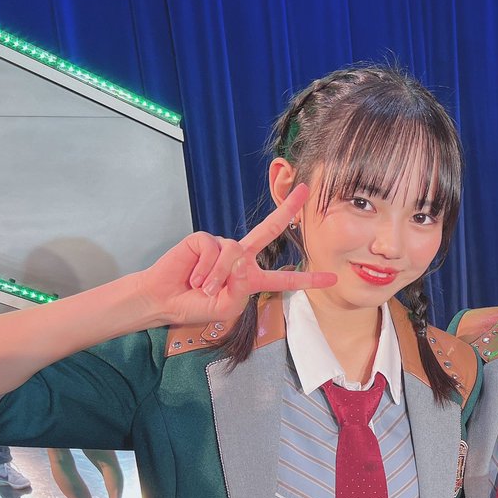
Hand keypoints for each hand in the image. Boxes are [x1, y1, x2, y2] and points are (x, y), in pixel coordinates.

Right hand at [136, 184, 337, 324]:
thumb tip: (243, 265)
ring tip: (201, 287)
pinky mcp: (204, 239)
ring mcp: (223, 246)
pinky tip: (193, 276)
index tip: (333, 278)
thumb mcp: (226, 308)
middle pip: (269, 230)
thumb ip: (241, 291)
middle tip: (305, 189)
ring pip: (234, 253)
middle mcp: (242, 258)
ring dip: (216, 276)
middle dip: (288, 209)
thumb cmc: (196, 306)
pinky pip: (214, 250)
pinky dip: (204, 268)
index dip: (308, 280)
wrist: (165, 300)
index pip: (284, 278)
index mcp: (252, 279)